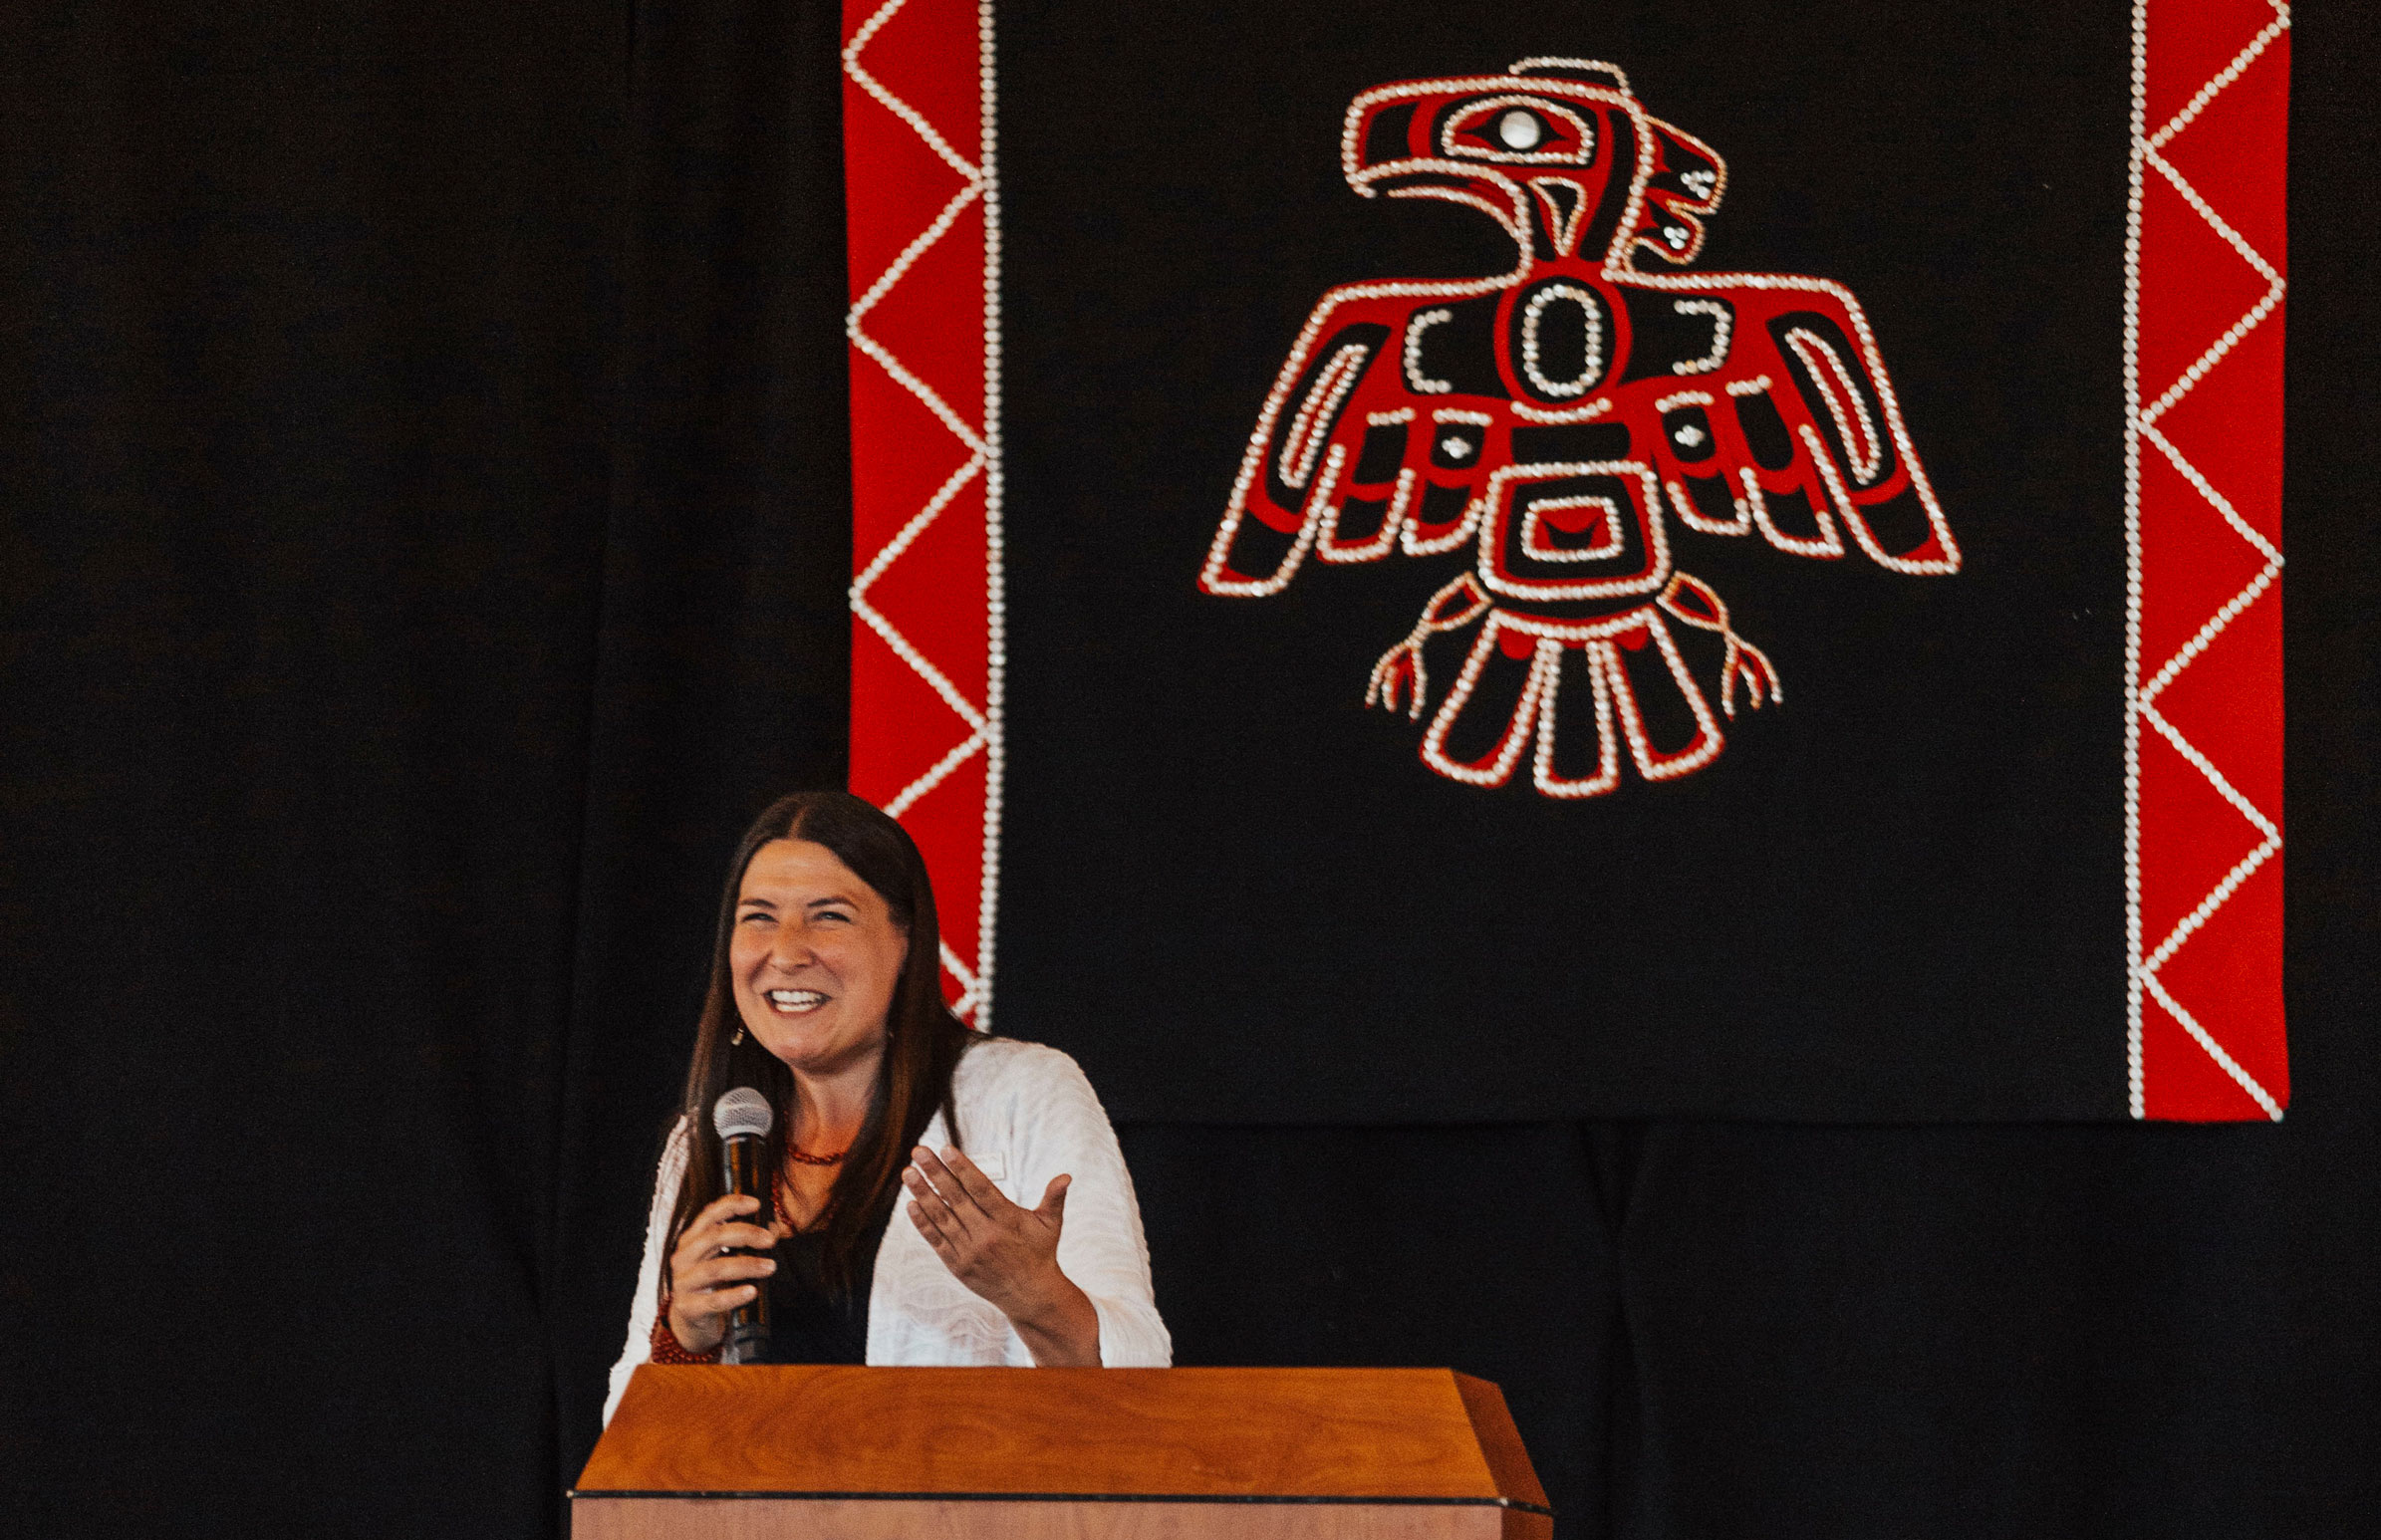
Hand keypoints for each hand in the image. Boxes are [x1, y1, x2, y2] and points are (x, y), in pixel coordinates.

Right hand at [665, 1194, 777, 1354]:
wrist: (691, 1322)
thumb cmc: (711, 1284)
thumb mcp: (721, 1258)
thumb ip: (741, 1242)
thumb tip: (772, 1229)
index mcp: (691, 1240)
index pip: (709, 1215)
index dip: (732, 1205)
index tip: (756, 1204)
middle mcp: (684, 1258)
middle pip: (713, 1237)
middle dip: (745, 1234)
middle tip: (770, 1240)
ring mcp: (683, 1283)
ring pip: (716, 1268)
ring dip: (747, 1265)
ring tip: (770, 1267)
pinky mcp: (688, 1308)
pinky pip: (714, 1300)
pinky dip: (735, 1295)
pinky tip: (752, 1291)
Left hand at [904, 1146, 1101, 1365]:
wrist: (1029, 1295)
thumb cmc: (1040, 1253)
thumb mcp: (1051, 1225)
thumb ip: (1054, 1198)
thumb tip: (1067, 1177)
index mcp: (1007, 1220)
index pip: (981, 1189)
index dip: (962, 1168)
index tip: (946, 1149)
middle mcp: (986, 1234)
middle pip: (956, 1198)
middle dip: (935, 1173)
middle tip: (918, 1151)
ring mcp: (969, 1251)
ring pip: (941, 1217)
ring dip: (922, 1193)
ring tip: (908, 1173)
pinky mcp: (957, 1264)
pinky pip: (936, 1240)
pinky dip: (922, 1222)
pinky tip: (911, 1203)